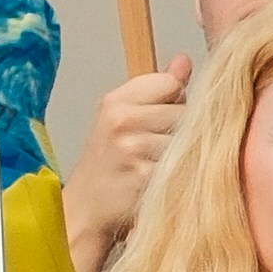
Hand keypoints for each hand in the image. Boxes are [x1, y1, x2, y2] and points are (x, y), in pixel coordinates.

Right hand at [61, 56, 193, 271]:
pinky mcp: (146, 176)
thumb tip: (184, 61)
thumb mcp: (123, 118)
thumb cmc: (108, 163)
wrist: (85, 210)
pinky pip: (183, 165)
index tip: (159, 119)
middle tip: (155, 148)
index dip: (174, 101)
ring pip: (187, 139)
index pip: (170, 83)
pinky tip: (159, 181)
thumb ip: (157, 89)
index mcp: (115, 101)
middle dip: (180, 129)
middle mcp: (122, 120)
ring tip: (156, 165)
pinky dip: (179, 174)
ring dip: (181, 154)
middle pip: (185, 111)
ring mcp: (133, 149)